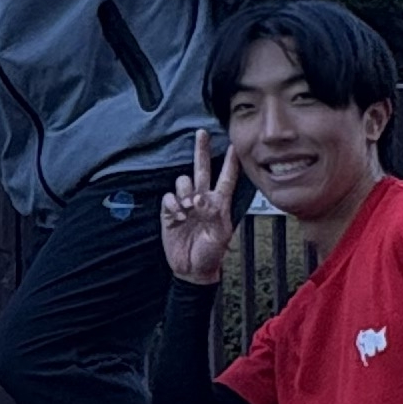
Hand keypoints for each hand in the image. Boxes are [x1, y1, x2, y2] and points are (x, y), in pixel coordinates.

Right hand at [159, 128, 239, 285]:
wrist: (192, 269)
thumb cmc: (211, 255)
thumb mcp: (220, 236)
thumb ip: (212, 214)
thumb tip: (200, 197)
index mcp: (219, 203)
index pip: (226, 178)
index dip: (230, 163)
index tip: (234, 146)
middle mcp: (202, 200)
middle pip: (201, 170)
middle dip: (201, 151)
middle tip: (201, 134)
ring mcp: (185, 205)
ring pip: (183, 182)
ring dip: (185, 192)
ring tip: (188, 208)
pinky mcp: (170, 213)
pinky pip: (168, 198)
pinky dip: (172, 205)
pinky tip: (178, 215)